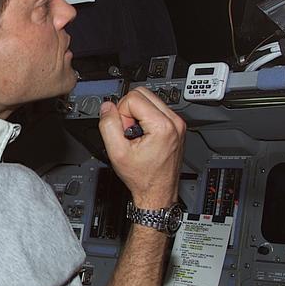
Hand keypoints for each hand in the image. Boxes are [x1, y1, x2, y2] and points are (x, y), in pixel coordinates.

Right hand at [98, 87, 185, 208]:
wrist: (158, 193)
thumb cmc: (143, 178)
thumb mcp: (116, 153)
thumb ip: (108, 125)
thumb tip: (106, 107)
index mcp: (162, 126)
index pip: (133, 97)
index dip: (122, 113)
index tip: (124, 132)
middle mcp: (174, 121)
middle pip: (142, 93)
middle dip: (129, 110)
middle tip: (128, 131)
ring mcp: (178, 124)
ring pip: (150, 99)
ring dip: (137, 114)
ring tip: (136, 135)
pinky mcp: (177, 127)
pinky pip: (156, 109)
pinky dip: (146, 118)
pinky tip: (143, 135)